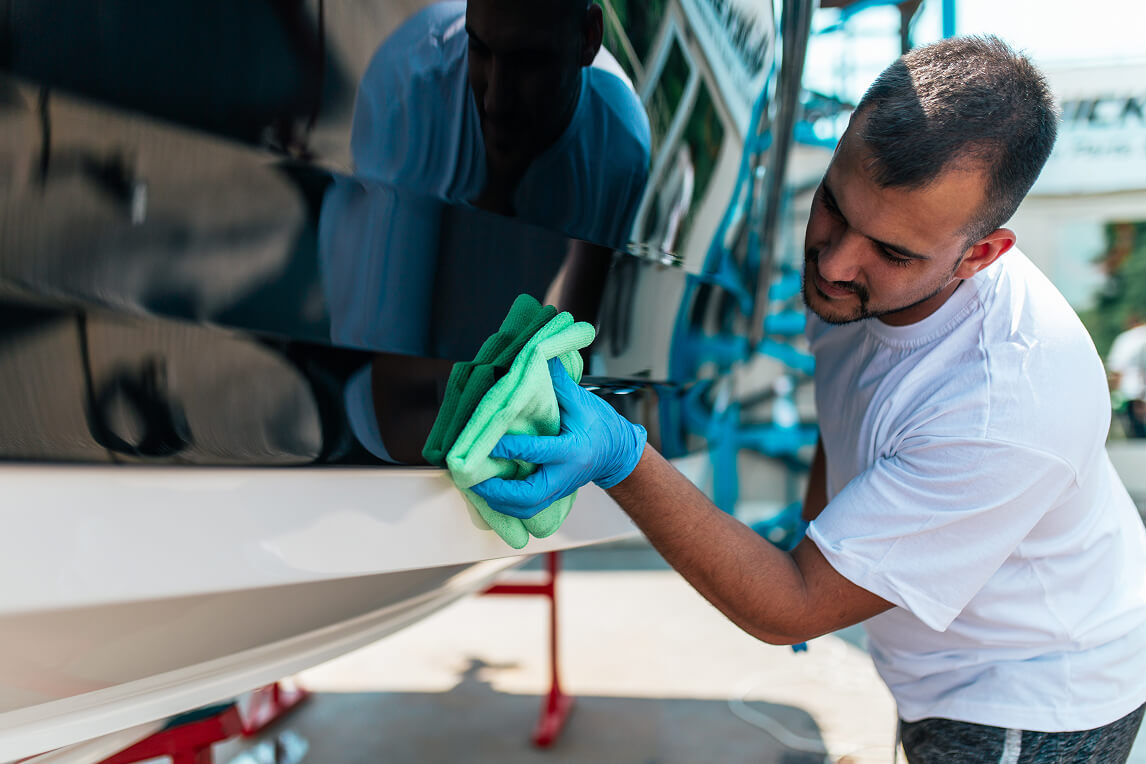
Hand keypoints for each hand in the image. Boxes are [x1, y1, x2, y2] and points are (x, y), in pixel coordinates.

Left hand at [471, 358, 646, 517]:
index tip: (490, 441)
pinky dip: (506, 503)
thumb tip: (536, 356)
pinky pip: (527, 508)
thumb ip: (557, 382)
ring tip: (476, 487)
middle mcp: (565, 474)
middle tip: (475, 476)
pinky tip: (488, 492)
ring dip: (498, 501)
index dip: (512, 448)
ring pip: (526, 508)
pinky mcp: (554, 495)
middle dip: (499, 490)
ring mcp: (560, 489)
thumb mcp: (581, 400)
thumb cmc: (600, 424)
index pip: (539, 451)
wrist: (617, 452)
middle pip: (529, 495)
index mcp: (573, 450)